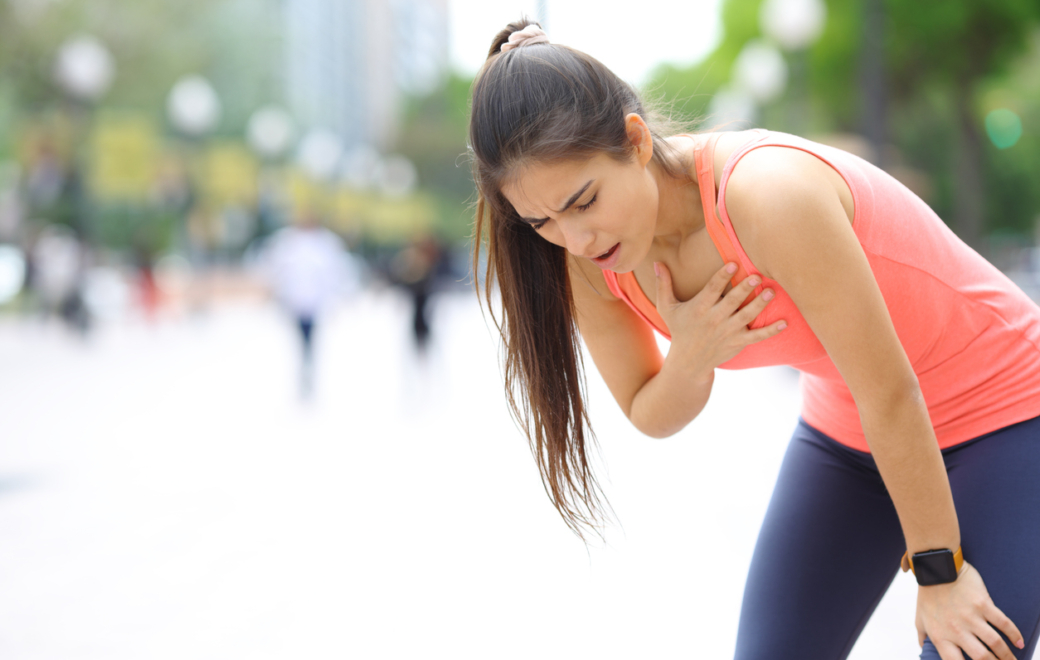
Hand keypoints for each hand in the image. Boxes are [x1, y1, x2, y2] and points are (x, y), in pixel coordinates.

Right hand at [654, 261, 785, 376]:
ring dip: (759, 305)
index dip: (722, 277)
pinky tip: (784, 323)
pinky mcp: (738, 343)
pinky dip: (771, 331)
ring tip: (771, 291)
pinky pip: (757, 337)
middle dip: (744, 289)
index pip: (712, 289)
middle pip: (732, 302)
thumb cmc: (679, 330)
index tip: (733, 264)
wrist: (688, 362)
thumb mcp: (667, 308)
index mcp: (698, 308)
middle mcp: (714, 320)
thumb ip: (663, 284)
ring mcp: (727, 332)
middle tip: (757, 276)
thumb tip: (657, 262)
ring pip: (746, 317)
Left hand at [916, 561, 1024, 659]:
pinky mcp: (983, 604)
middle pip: (982, 657)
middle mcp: (956, 630)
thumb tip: (923, 649)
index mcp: (940, 636)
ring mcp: (971, 617)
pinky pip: (1003, 623)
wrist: (936, 568)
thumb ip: (923, 637)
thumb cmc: (927, 595)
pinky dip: (1014, 634)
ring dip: (1007, 655)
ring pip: (995, 643)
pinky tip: (1019, 643)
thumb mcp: (920, 618)